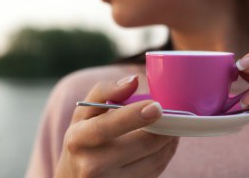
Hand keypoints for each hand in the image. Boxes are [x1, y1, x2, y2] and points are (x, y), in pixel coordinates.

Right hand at [55, 75, 178, 177]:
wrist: (74, 177)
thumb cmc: (83, 137)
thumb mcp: (84, 112)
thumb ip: (105, 91)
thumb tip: (133, 81)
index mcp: (79, 139)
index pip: (108, 126)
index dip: (134, 116)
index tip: (157, 106)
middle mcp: (92, 166)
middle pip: (142, 145)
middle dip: (164, 127)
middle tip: (174, 114)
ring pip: (155, 159)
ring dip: (170, 140)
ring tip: (171, 126)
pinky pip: (156, 172)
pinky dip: (165, 155)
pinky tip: (165, 143)